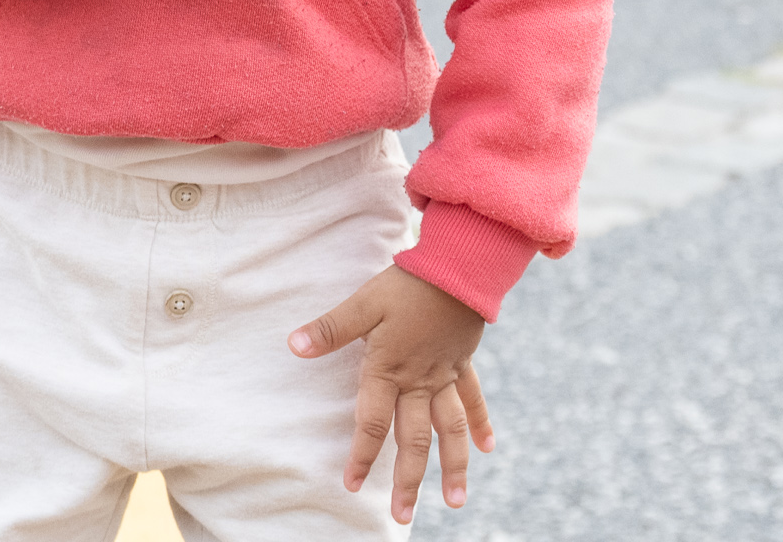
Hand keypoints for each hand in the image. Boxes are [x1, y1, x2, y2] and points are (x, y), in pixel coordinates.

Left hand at [291, 265, 492, 522]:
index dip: (361, 455)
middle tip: (404, 516)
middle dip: (408, 480)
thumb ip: (330, 328)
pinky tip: (488, 448)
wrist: (459, 266)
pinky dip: (480, 423)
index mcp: (390, 370)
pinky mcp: (463, 362)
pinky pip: (473, 399)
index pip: (372, 423)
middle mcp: (419, 382)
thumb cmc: (407, 284)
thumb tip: (294, 346)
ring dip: (453, 466)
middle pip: (414, 440)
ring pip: (450, 430)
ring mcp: (445, 375)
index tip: (351, 484)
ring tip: (455, 501)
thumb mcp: (363, 303)